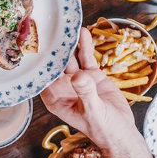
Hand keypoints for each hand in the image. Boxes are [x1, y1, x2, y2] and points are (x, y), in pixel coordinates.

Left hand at [41, 28, 152, 157]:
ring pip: (70, 57)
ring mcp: (78, 80)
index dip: (39, 62)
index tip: (34, 44)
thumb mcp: (93, 111)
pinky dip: (85, 45)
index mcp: (55, 98)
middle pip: (55, 64)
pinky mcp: (91, 75)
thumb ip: (85, 92)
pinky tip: (83, 32)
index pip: (43, 77)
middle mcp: (63, 87)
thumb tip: (78, 75)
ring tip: (65, 26)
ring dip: (68, 43)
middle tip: (48, 28)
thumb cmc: (102, 128)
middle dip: (52, 48)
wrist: (121, 131)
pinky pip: (86, 57)